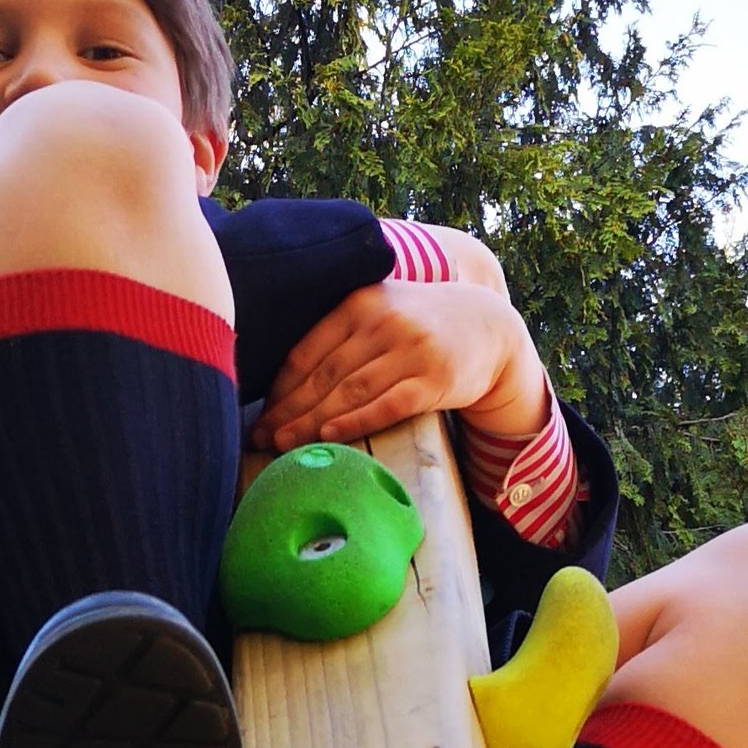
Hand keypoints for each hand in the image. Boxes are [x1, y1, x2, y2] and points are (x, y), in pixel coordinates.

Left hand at [258, 277, 549, 451]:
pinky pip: (387, 405)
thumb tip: (282, 380)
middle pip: (324, 375)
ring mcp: (411, 351)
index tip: (259, 414)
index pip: (308, 351)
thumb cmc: (419, 325)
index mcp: (360, 303)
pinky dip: (355, 422)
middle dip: (287, 410)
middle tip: (260, 437)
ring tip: (282, 443)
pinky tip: (328, 436)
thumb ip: (338, 332)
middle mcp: (384, 323)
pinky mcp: (435, 379)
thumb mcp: (380, 310)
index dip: (280, 387)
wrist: (488, 326)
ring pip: (350, 392)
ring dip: (311, 421)